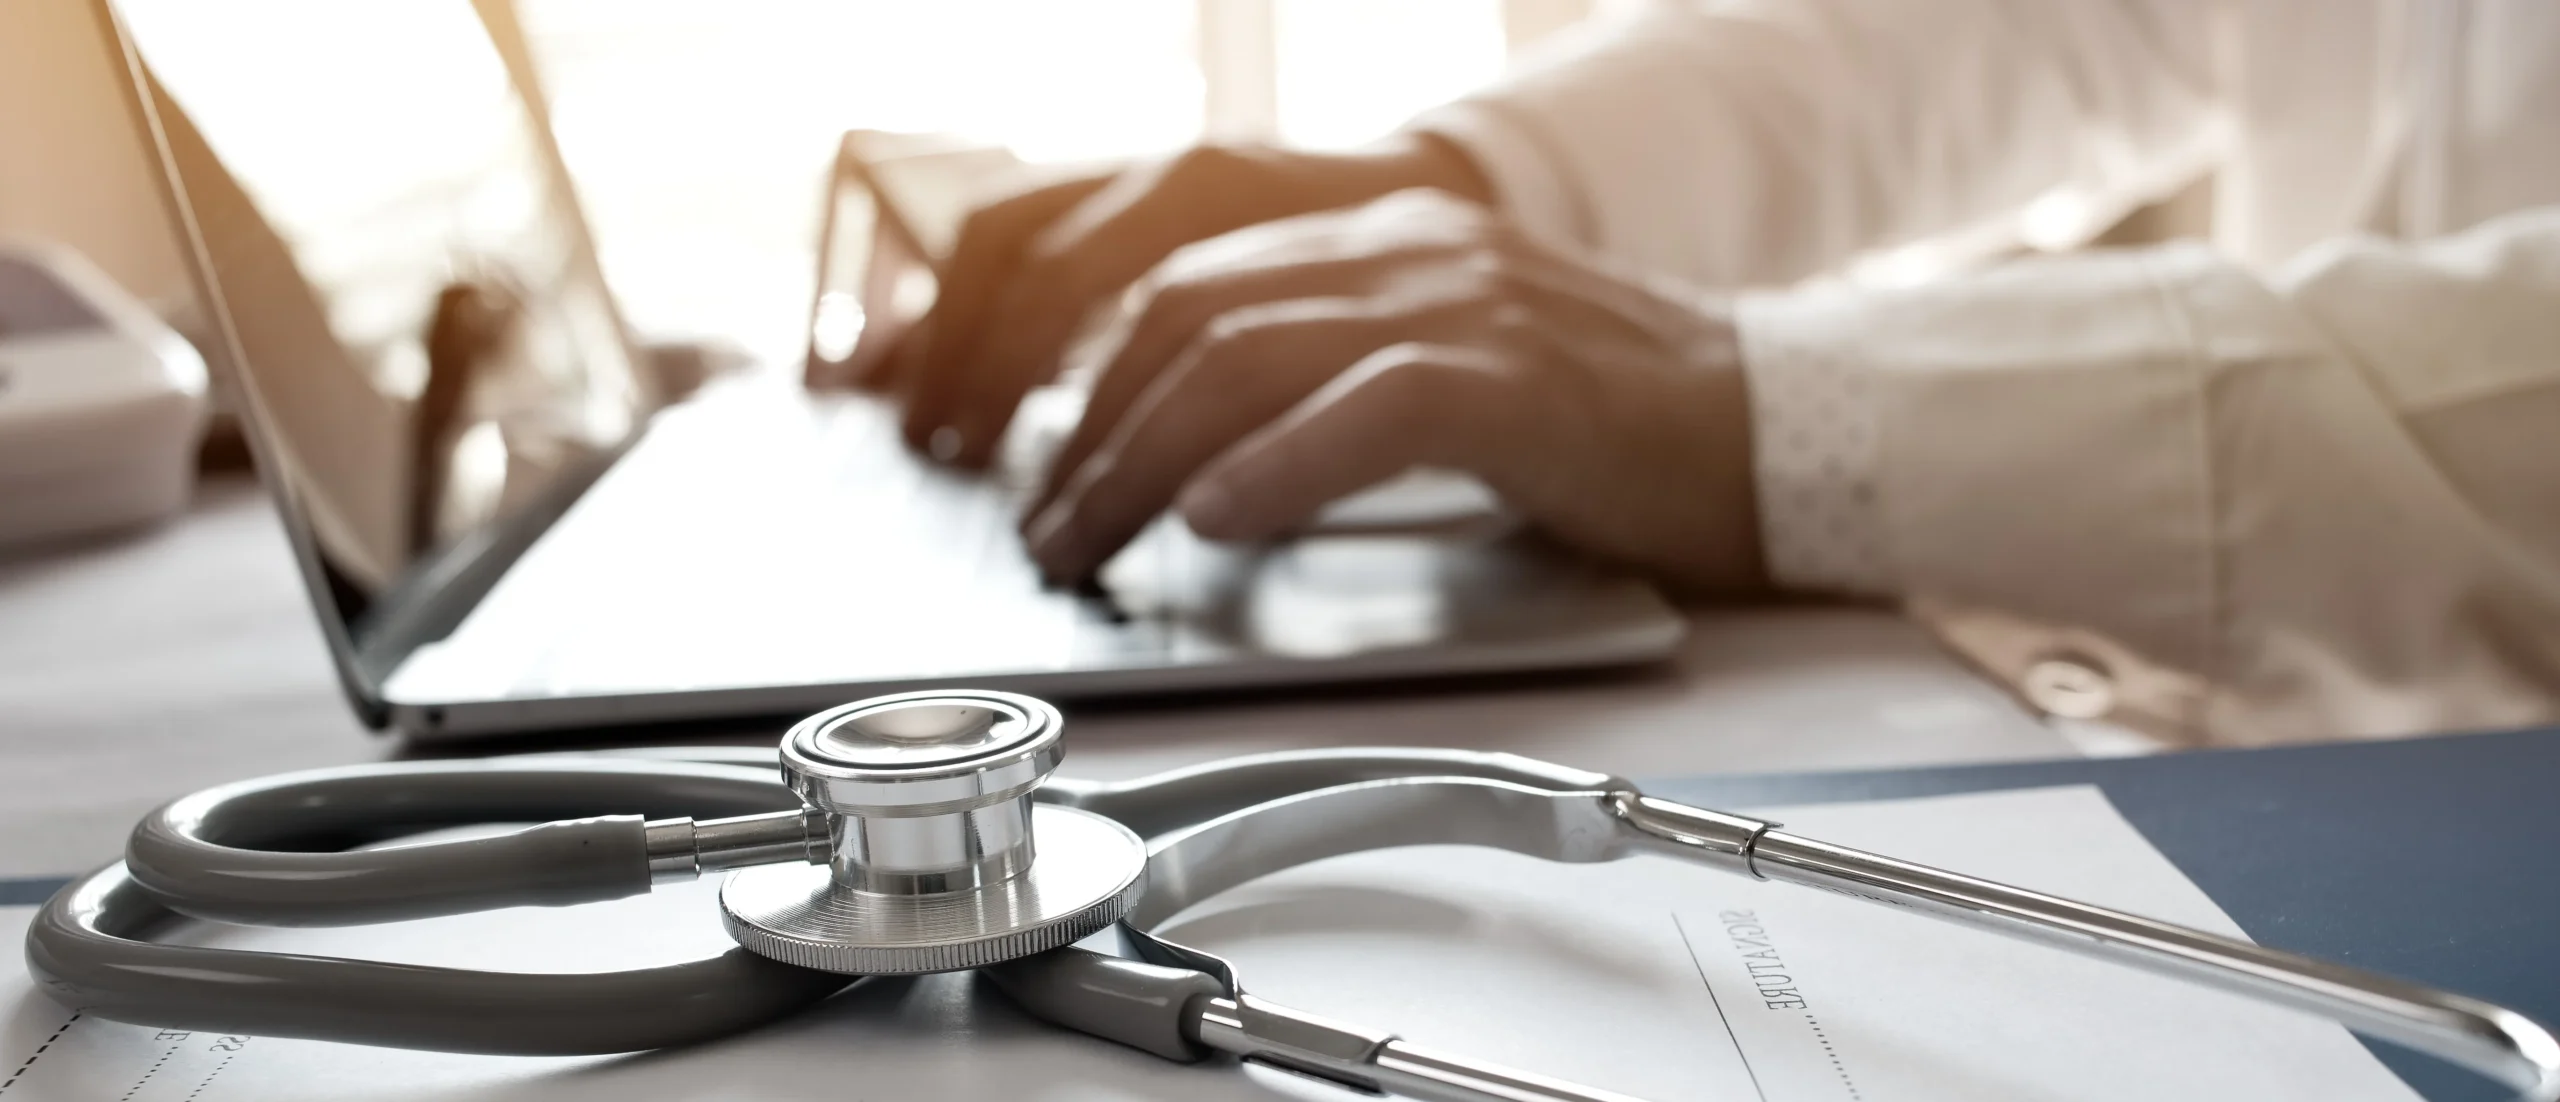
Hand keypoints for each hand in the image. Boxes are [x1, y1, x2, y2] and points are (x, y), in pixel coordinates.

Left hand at [1020, 188, 1766, 595]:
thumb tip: (1206, 466)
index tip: (1047, 462)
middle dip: (1089, 428)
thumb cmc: (1624, 428)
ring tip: (1092, 539)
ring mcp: (1465, 305)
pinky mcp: (1519, 378)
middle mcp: (1411, 254)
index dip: (1092, 375)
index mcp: (1389, 245)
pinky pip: (1367, 406)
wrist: (1782, 426)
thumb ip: (1337, 387)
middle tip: (1046, 525)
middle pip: (1187, 316)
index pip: (1191, 284)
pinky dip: (1277, 464)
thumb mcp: (1454, 375)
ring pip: (1247, 354)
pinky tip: (1217, 521)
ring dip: (1142, 458)